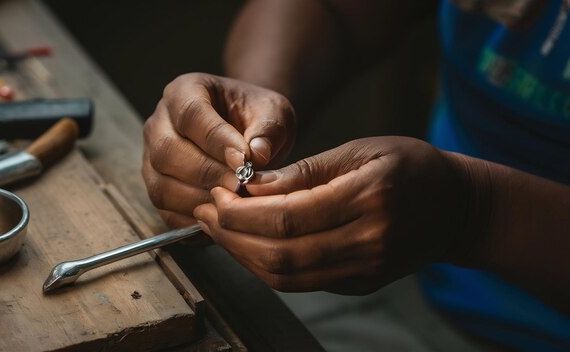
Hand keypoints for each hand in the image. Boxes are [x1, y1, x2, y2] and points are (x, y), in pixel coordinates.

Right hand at [142, 73, 295, 227]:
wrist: (247, 131)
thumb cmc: (256, 117)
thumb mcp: (273, 112)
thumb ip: (268, 129)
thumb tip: (257, 155)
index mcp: (185, 91)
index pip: (191, 114)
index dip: (216, 140)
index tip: (244, 161)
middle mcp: (159, 123)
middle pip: (167, 151)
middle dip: (206, 173)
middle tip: (239, 186)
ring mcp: (151, 157)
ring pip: (161, 184)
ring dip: (197, 199)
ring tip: (232, 202)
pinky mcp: (157, 186)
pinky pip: (164, 209)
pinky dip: (190, 218)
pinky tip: (218, 217)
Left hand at [194, 137, 480, 293]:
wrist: (455, 209)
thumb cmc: (410, 166)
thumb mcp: (361, 150)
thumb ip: (305, 171)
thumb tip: (251, 185)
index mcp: (370, 197)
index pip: (288, 216)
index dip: (242, 211)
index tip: (216, 194)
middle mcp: (369, 241)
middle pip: (281, 253)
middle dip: (232, 235)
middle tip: (205, 212)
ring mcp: (366, 269)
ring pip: (286, 276)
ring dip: (242, 255)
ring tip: (217, 229)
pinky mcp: (360, 284)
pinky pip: (301, 283)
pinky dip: (266, 266)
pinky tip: (247, 244)